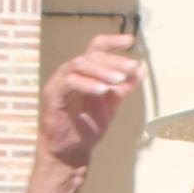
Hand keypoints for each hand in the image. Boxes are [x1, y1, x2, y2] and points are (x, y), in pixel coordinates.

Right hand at [35, 31, 142, 170]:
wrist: (72, 151)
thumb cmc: (87, 126)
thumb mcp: (111, 104)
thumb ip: (124, 87)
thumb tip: (140, 69)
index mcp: (85, 72)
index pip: (97, 49)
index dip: (112, 42)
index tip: (130, 41)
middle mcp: (71, 72)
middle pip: (91, 56)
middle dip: (113, 61)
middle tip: (131, 68)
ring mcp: (60, 82)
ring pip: (79, 65)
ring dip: (101, 71)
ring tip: (119, 80)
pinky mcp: (52, 95)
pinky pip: (69, 82)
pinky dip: (87, 84)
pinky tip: (103, 91)